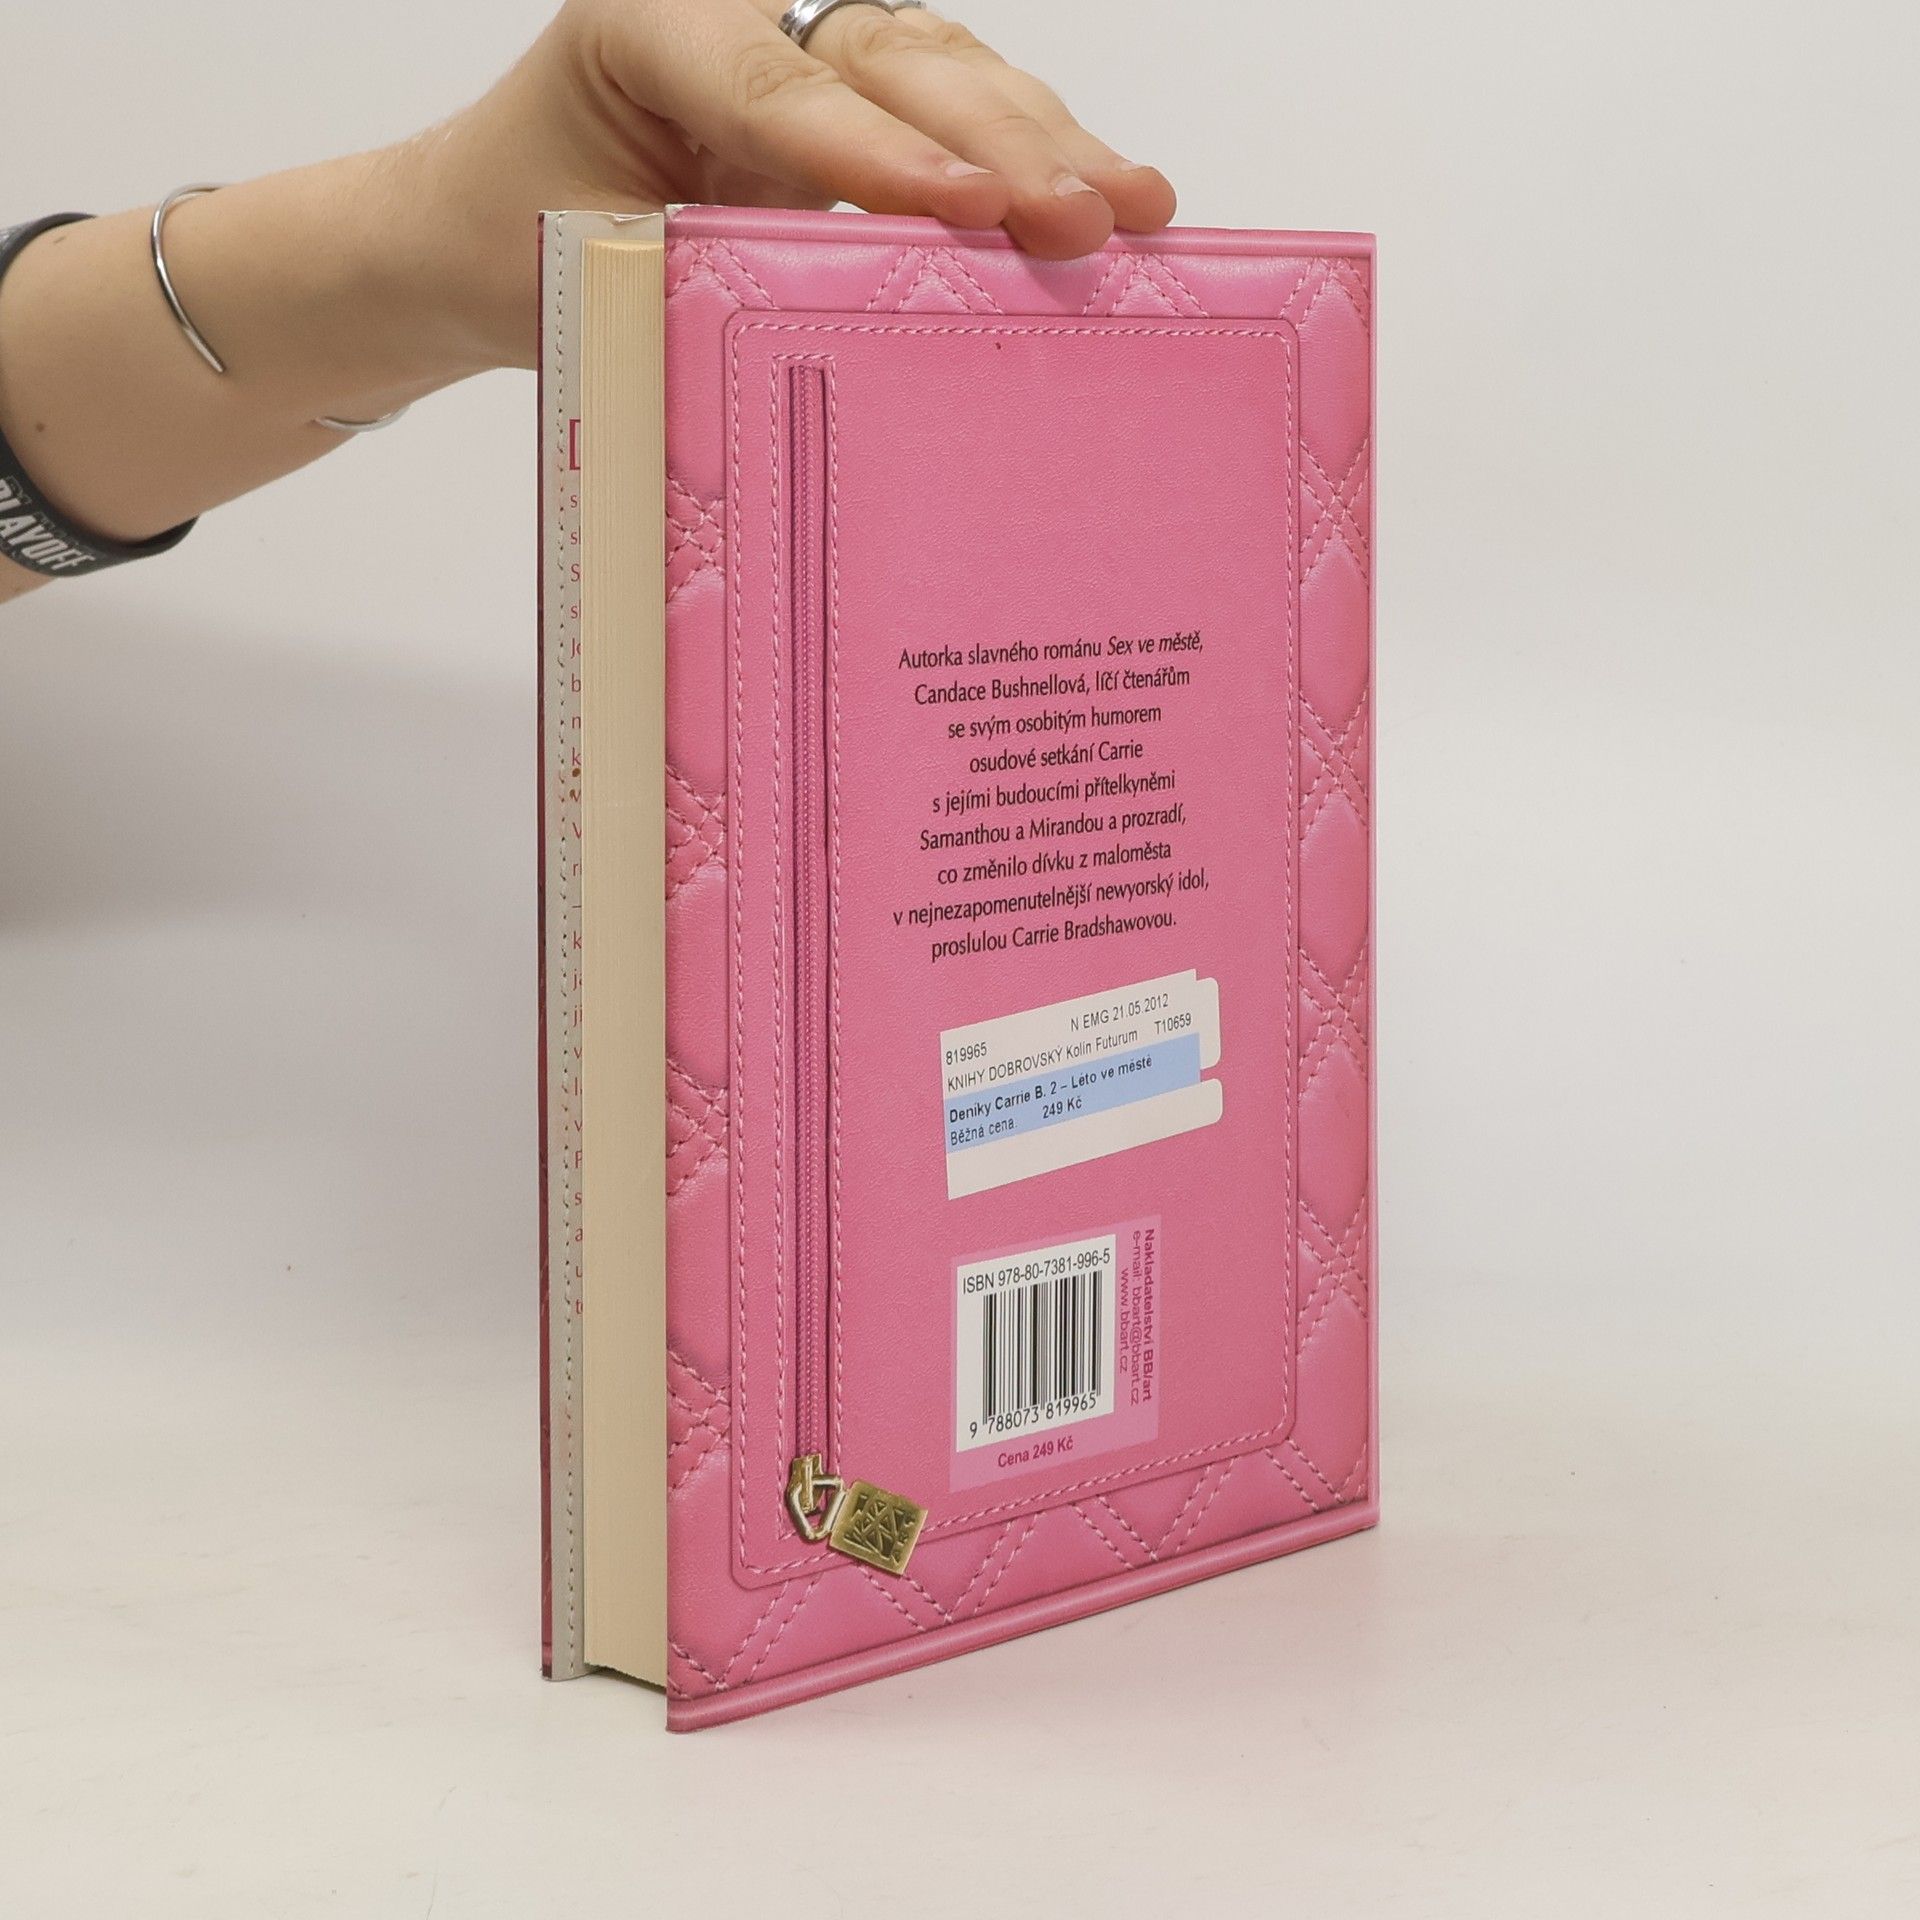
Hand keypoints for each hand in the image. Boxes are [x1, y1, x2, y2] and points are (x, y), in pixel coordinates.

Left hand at [411, 0, 1177, 366]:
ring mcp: (802, 46)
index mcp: (648, 24)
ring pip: (943, 72)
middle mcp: (737, 11)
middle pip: (891, 62)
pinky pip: (950, 111)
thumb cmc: (517, 240)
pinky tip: (1108, 194)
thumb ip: (696, 277)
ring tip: (1134, 208)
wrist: (479, 227)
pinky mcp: (847, 97)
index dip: (877, 149)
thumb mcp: (581, 269)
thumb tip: (835, 340)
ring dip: (1045, 143)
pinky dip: (1030, 157)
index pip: (778, 87)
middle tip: (1087, 217)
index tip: (966, 208)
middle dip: (999, 144)